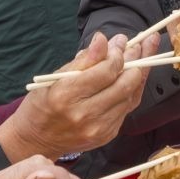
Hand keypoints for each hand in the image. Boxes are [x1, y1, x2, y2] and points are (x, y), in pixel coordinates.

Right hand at [0, 32, 154, 160]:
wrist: (37, 139)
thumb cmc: (43, 103)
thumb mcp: (55, 77)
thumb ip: (84, 59)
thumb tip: (104, 40)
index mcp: (66, 95)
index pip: (105, 71)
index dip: (117, 53)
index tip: (120, 40)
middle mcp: (84, 114)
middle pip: (123, 85)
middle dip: (135, 61)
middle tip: (139, 46)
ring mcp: (98, 128)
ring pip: (130, 96)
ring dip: (138, 74)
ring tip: (142, 55)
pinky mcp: (106, 135)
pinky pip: (127, 108)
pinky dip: (132, 90)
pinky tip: (134, 76)